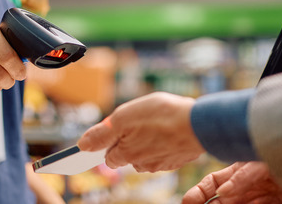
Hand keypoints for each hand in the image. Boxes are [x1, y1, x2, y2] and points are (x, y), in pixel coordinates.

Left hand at [77, 92, 203, 171]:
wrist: (199, 123)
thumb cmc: (161, 115)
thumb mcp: (123, 117)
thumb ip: (101, 133)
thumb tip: (82, 145)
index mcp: (126, 155)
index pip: (109, 156)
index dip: (111, 140)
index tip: (116, 129)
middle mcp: (142, 164)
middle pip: (128, 154)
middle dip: (130, 140)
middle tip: (140, 120)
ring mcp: (161, 164)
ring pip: (147, 153)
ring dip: (148, 140)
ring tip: (157, 121)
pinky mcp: (178, 159)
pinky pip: (165, 152)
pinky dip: (164, 142)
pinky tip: (170, 128)